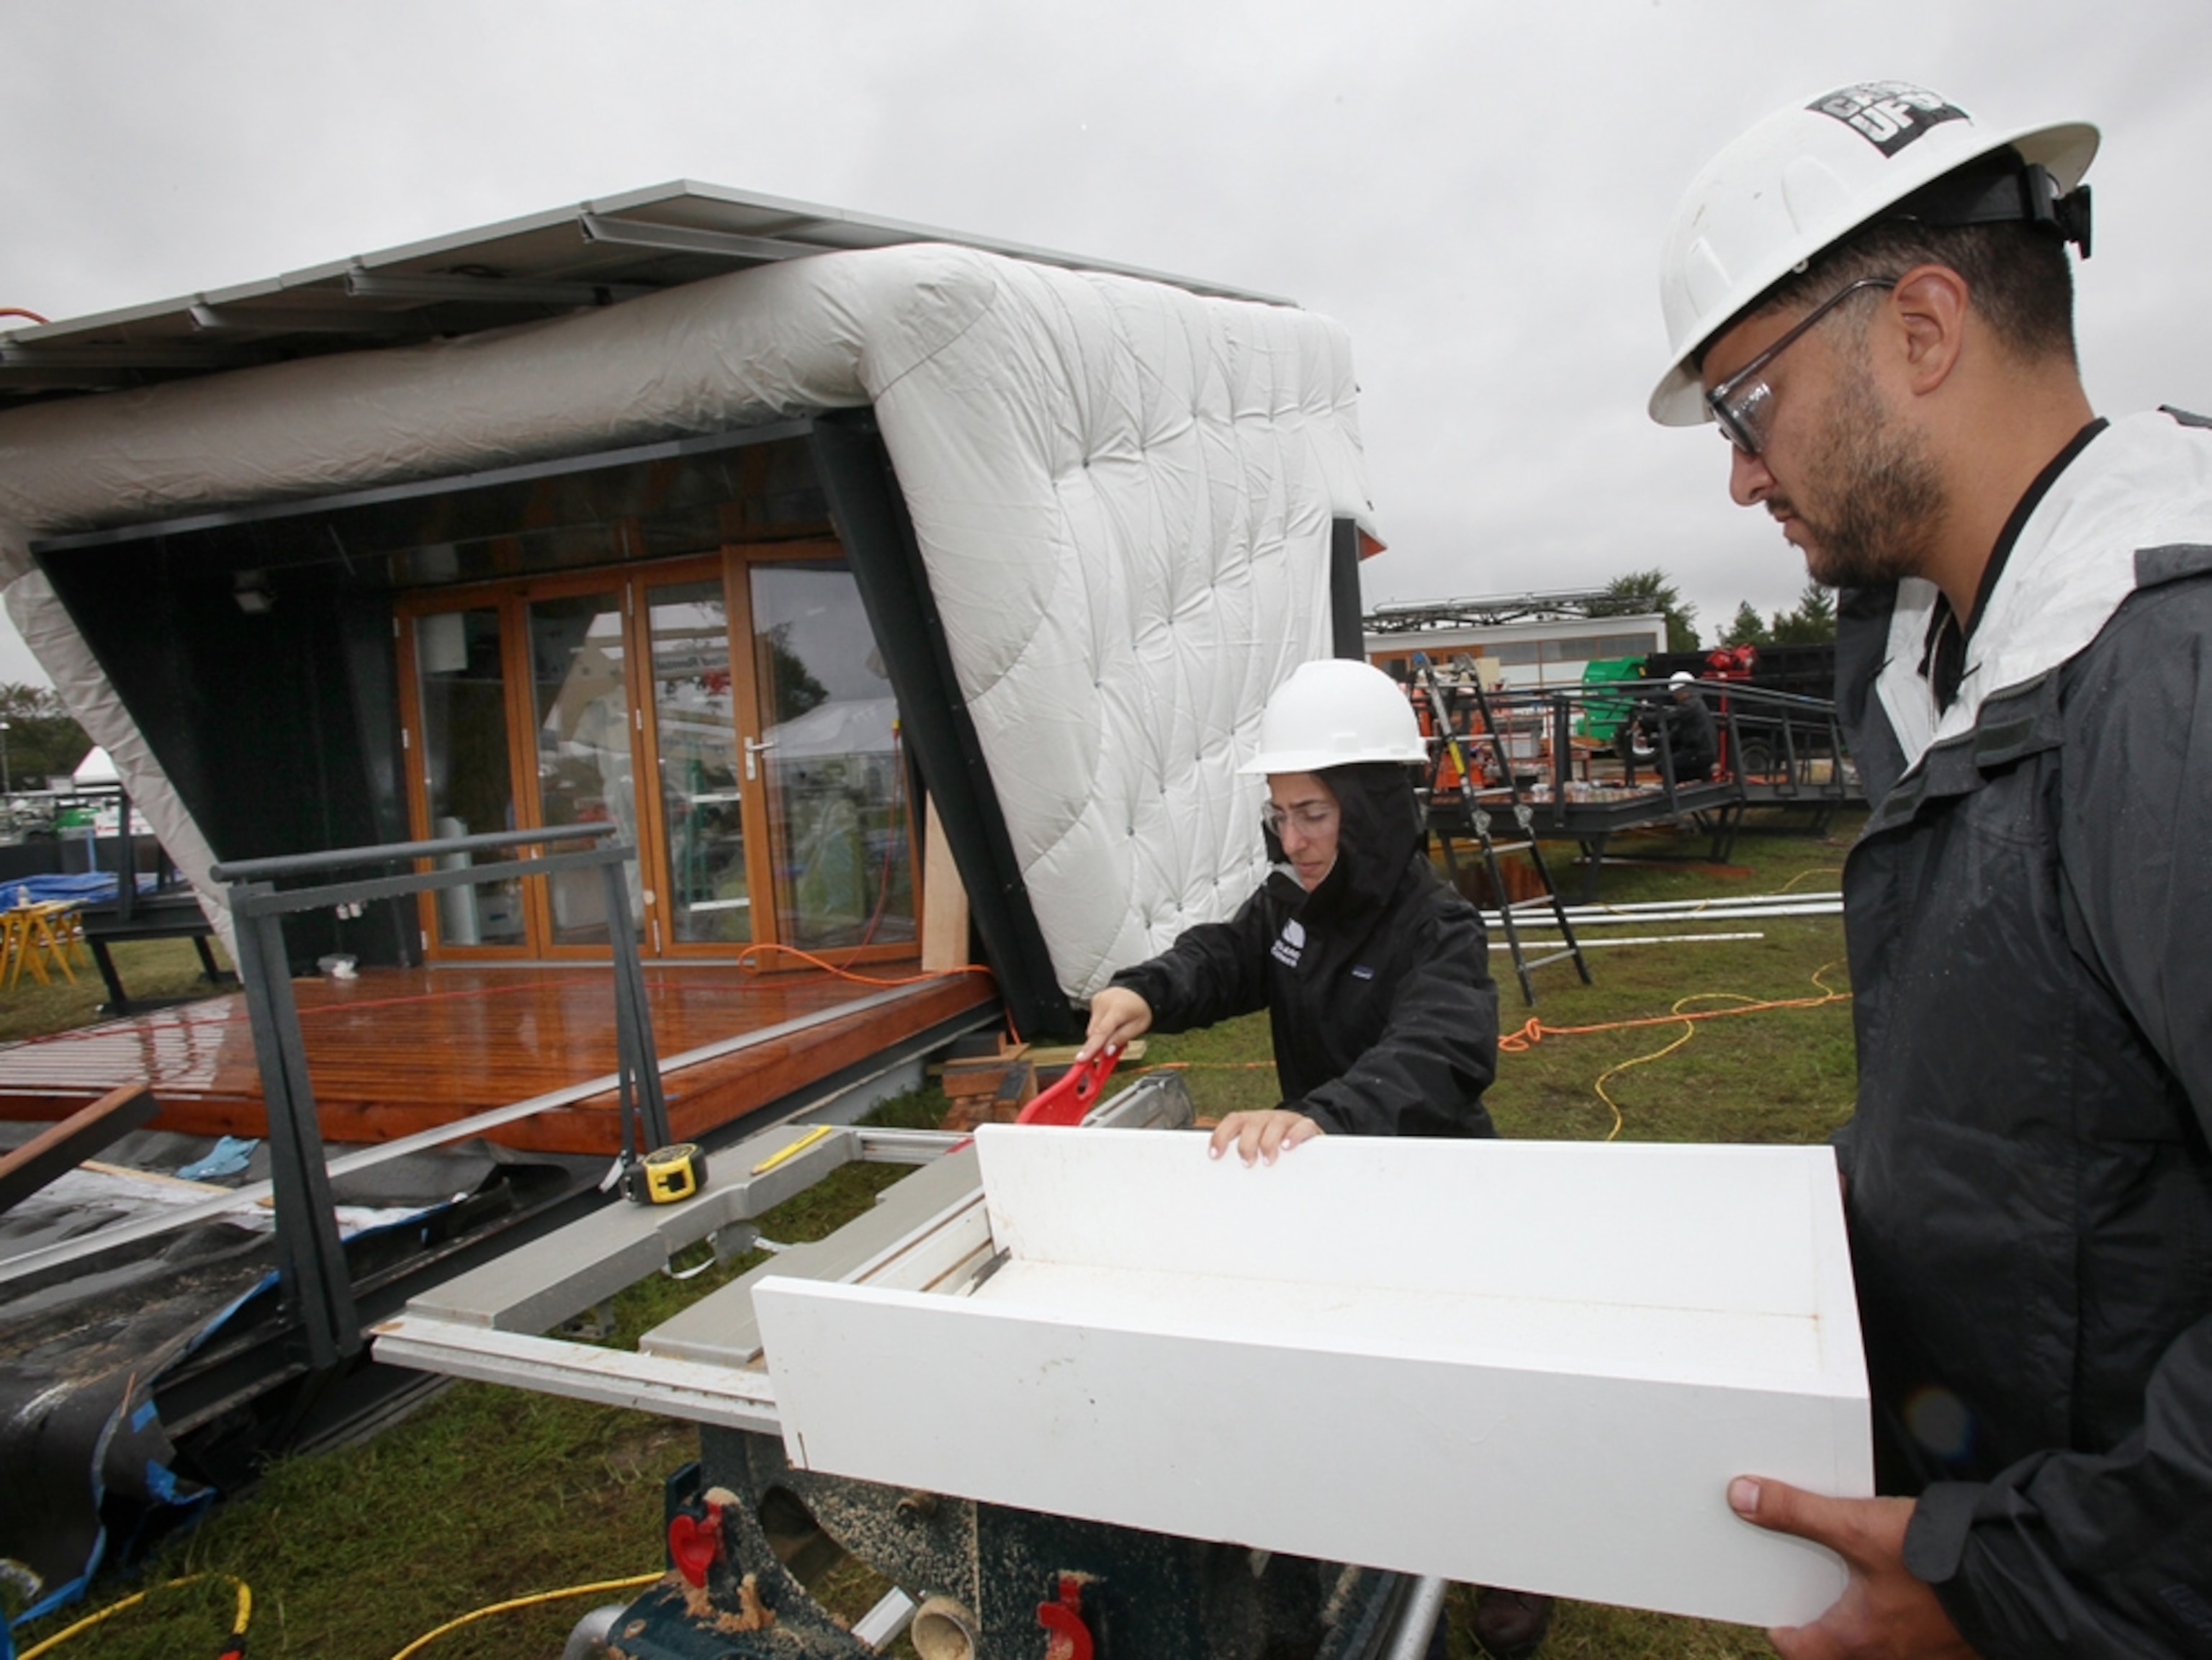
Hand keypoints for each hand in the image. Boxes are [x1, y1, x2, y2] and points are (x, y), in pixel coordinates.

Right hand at [1076, 987, 1150, 1063]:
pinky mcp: (1093, 1001)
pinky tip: (1111, 1021)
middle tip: (1109, 1051)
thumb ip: (1121, 1039)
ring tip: (1116, 1029)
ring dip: (1101, 1035)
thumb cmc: (1140, 1008)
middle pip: (1094, 1033)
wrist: (1139, 989)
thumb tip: (1106, 1052)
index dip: (1090, 1048)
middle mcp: (1104, 1003)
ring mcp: (1097, 1001)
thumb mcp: (1139, 1027)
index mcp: (1117, 1010)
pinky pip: (1093, 1021)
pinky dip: (1100, 1026)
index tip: (1081, 1059)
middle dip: (1099, 1044)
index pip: (1101, 1032)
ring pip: (1092, 1028)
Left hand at [1208, 1110, 1322, 1165]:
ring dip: (1268, 1142)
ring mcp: (1287, 1120)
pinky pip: (1302, 1126)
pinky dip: (1294, 1136)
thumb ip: (1245, 1156)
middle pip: (1252, 1124)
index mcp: (1252, 1122)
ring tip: (1267, 1161)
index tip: (1214, 1155)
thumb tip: (1225, 1179)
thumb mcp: (1258, 1148)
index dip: (1221, 1136)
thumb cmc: (1277, 1146)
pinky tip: (1287, 1147)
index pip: (1233, 1121)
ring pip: (1275, 1123)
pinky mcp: (1307, 1125)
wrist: (1309, 1133)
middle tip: (1247, 1163)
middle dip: (1246, 1144)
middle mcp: (1267, 1118)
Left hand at [1727, 1477, 1973, 1658]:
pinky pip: (1917, 1637)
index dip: (1783, 1633)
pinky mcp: (1956, 1641)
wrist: (2018, 1573)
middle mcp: (1889, 1655)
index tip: (1774, 1619)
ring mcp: (1927, 1653)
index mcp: (1856, 1638)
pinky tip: (1905, 1590)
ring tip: (1854, 1590)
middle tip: (1811, 1601)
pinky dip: (1902, 1618)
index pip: (1800, 1649)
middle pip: (1840, 1652)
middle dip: (1823, 1628)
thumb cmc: (1936, 1560)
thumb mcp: (1857, 1526)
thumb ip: (1797, 1512)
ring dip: (1864, 1623)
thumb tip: (1740, 1497)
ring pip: (1880, 1646)